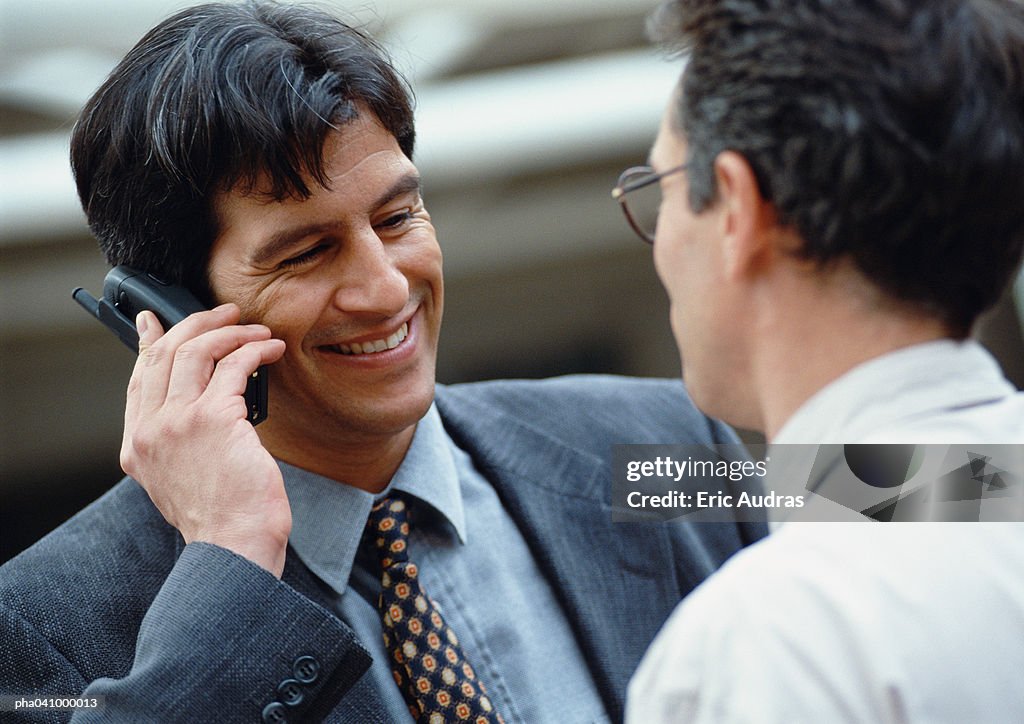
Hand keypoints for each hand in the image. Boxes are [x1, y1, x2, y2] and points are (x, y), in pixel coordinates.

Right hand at [120, 304, 289, 576]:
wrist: (234, 547)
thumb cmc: (222, 520)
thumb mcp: (182, 480)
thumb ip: (179, 442)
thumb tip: (201, 402)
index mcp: (137, 447)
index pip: (138, 378)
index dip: (150, 342)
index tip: (157, 319)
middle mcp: (150, 431)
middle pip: (165, 354)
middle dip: (198, 324)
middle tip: (226, 312)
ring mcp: (177, 423)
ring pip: (197, 351)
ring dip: (232, 332)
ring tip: (257, 331)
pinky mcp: (214, 419)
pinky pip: (234, 366)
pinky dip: (255, 351)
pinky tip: (271, 351)